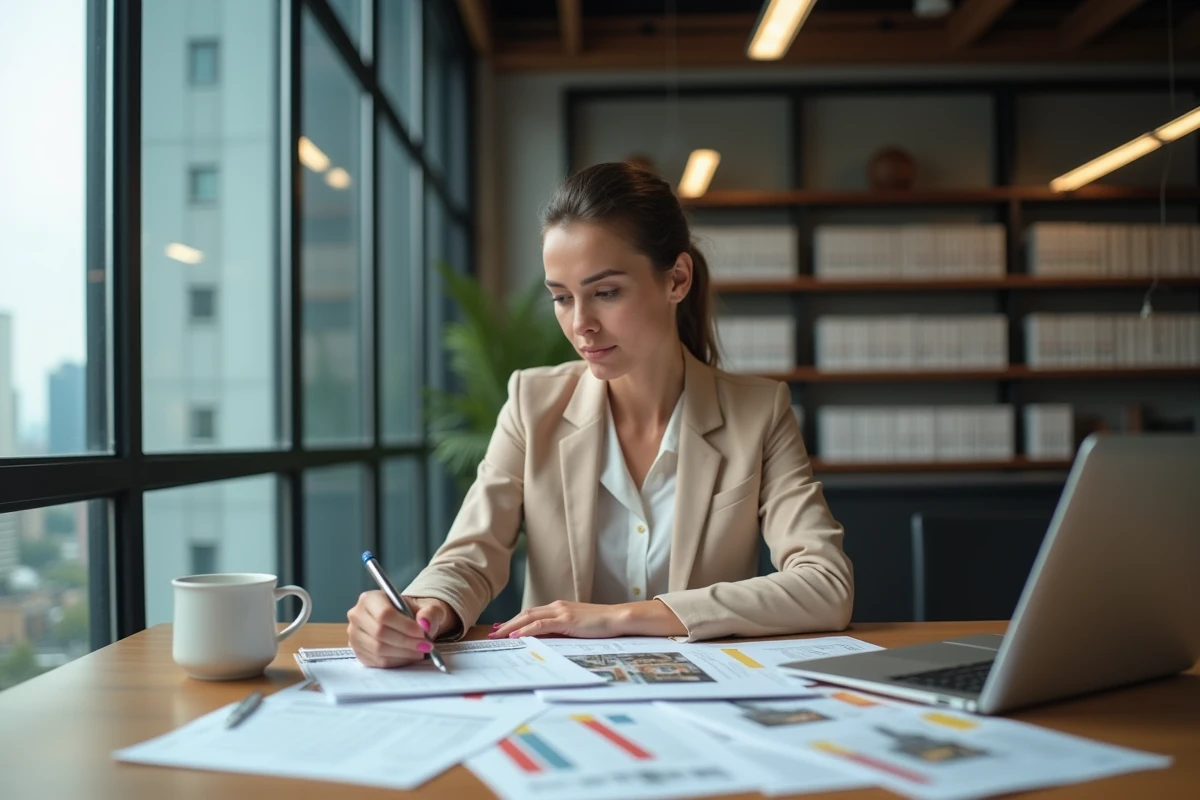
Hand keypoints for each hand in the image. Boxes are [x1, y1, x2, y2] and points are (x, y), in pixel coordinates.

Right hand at [346, 593, 455, 667]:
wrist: (405, 623)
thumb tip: (424, 623)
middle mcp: (357, 615)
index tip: (422, 633)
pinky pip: (377, 661)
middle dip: (406, 642)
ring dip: (403, 653)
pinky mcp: (358, 652)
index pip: (384, 614)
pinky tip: (409, 656)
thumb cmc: (414, 613)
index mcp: (370, 598)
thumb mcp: (428, 607)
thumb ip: (430, 613)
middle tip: (425, 646)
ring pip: (378, 649)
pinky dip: (397, 661)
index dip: (405, 626)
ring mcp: (354, 635)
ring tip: (420, 651)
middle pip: (380, 633)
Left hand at [489, 601, 624, 639]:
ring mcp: (561, 612)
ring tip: (497, 635)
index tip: (502, 628)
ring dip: (511, 626)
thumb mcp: (578, 628)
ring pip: (529, 617)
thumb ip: (562, 631)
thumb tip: (545, 641)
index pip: (531, 613)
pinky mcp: (566, 620)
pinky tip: (515, 636)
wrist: (617, 618)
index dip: (515, 621)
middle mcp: (557, 606)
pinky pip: (540, 625)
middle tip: (492, 633)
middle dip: (507, 623)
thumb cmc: (601, 625)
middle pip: (525, 613)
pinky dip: (525, 630)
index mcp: (559, 608)